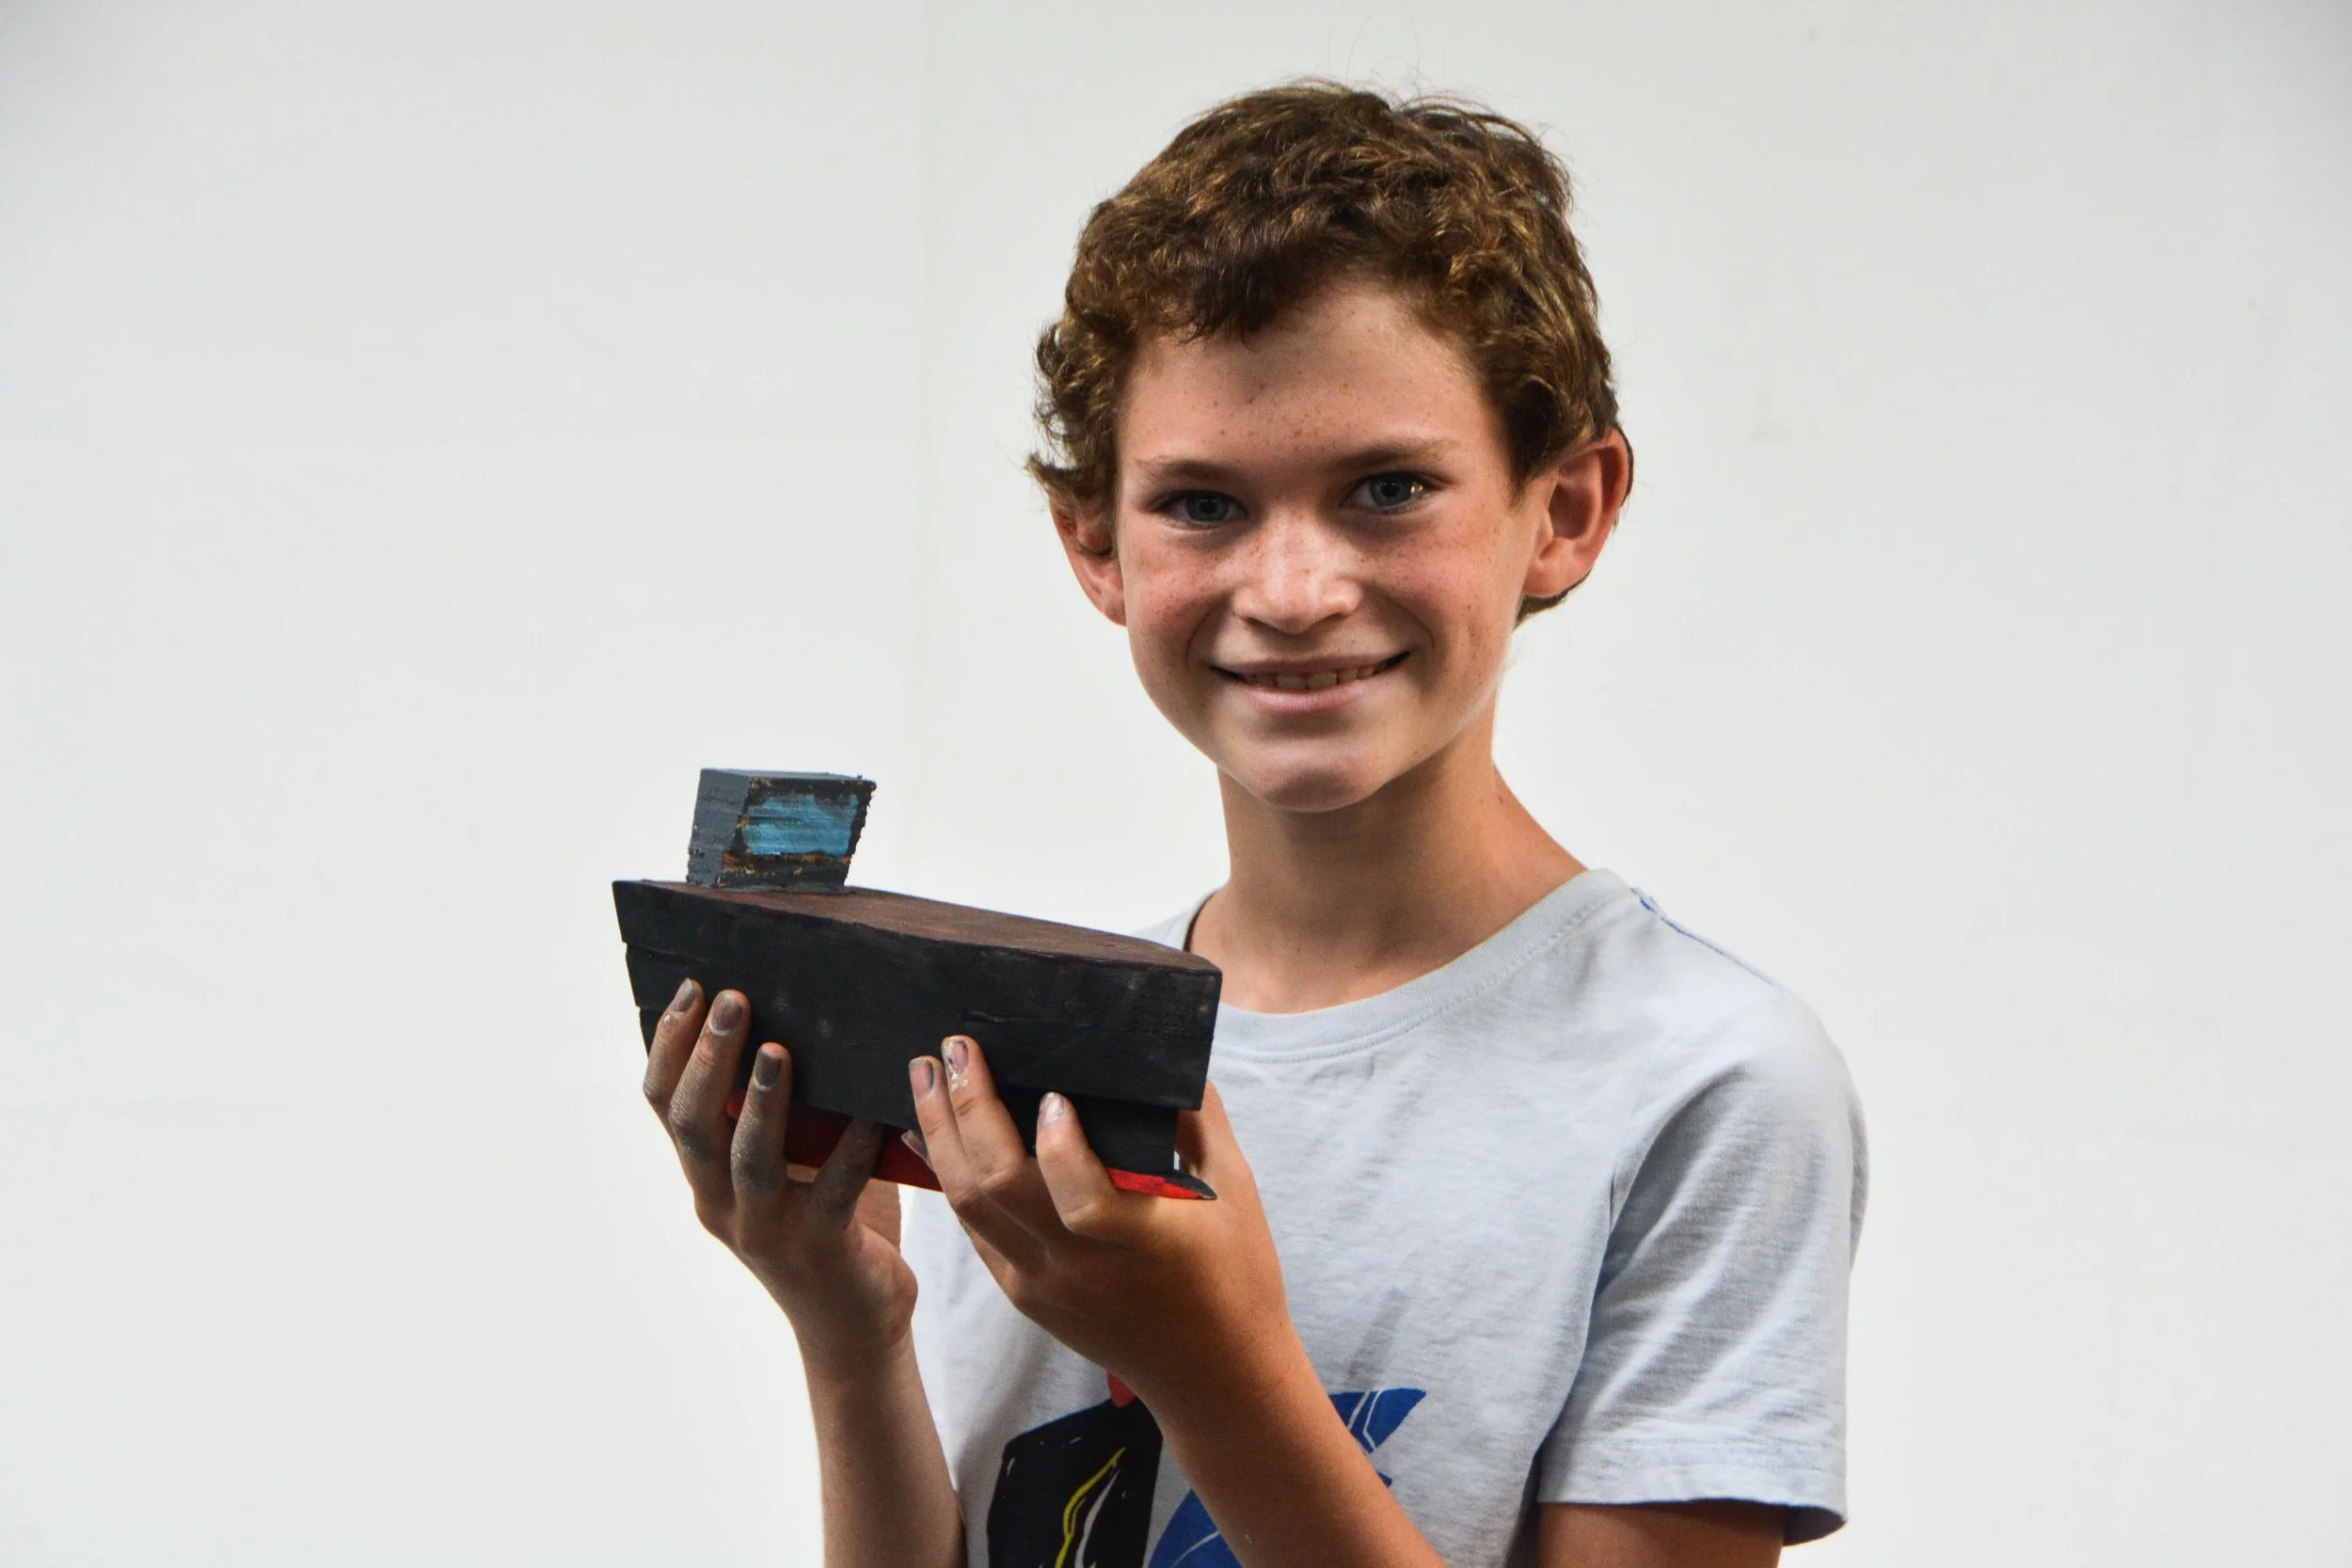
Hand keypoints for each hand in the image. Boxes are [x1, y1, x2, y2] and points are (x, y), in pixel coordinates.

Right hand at [643, 979, 913, 1367]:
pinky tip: (870, 1110)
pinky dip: (851, 1146)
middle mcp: (721, 1205)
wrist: (855, 1326)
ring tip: (776, 1050)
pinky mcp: (820, 1249)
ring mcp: (767, 1231)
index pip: (666, 1105)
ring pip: (749, 1160)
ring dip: (760, 1101)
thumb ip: (792, 1109)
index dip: (670, 1046)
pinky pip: (834, 1190)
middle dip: (709, 1058)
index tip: (693, 988)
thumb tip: (810, 1018)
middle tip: (731, 999)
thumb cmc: (830, 1224)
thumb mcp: (796, 1162)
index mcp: (705, 1178)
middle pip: (695, 1125)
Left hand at [907, 1034, 1295, 1408]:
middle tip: (956, 1047)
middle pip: (999, 1188)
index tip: (1054, 1090)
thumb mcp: (1235, 1190)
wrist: (1213, 1377)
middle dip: (969, 1109)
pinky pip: (973, 1231)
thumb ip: (1199, 1118)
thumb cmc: (1235, 1275)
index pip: (1078, 1197)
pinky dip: (947, 1178)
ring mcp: (1041, 1286)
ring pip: (969, 1206)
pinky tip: (929, 1136)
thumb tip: (1162, 1055)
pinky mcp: (1024, 1296)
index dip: (1058, 1143)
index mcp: (1139, 1242)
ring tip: (926, 1076)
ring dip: (941, 1134)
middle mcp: (1078, 1268)